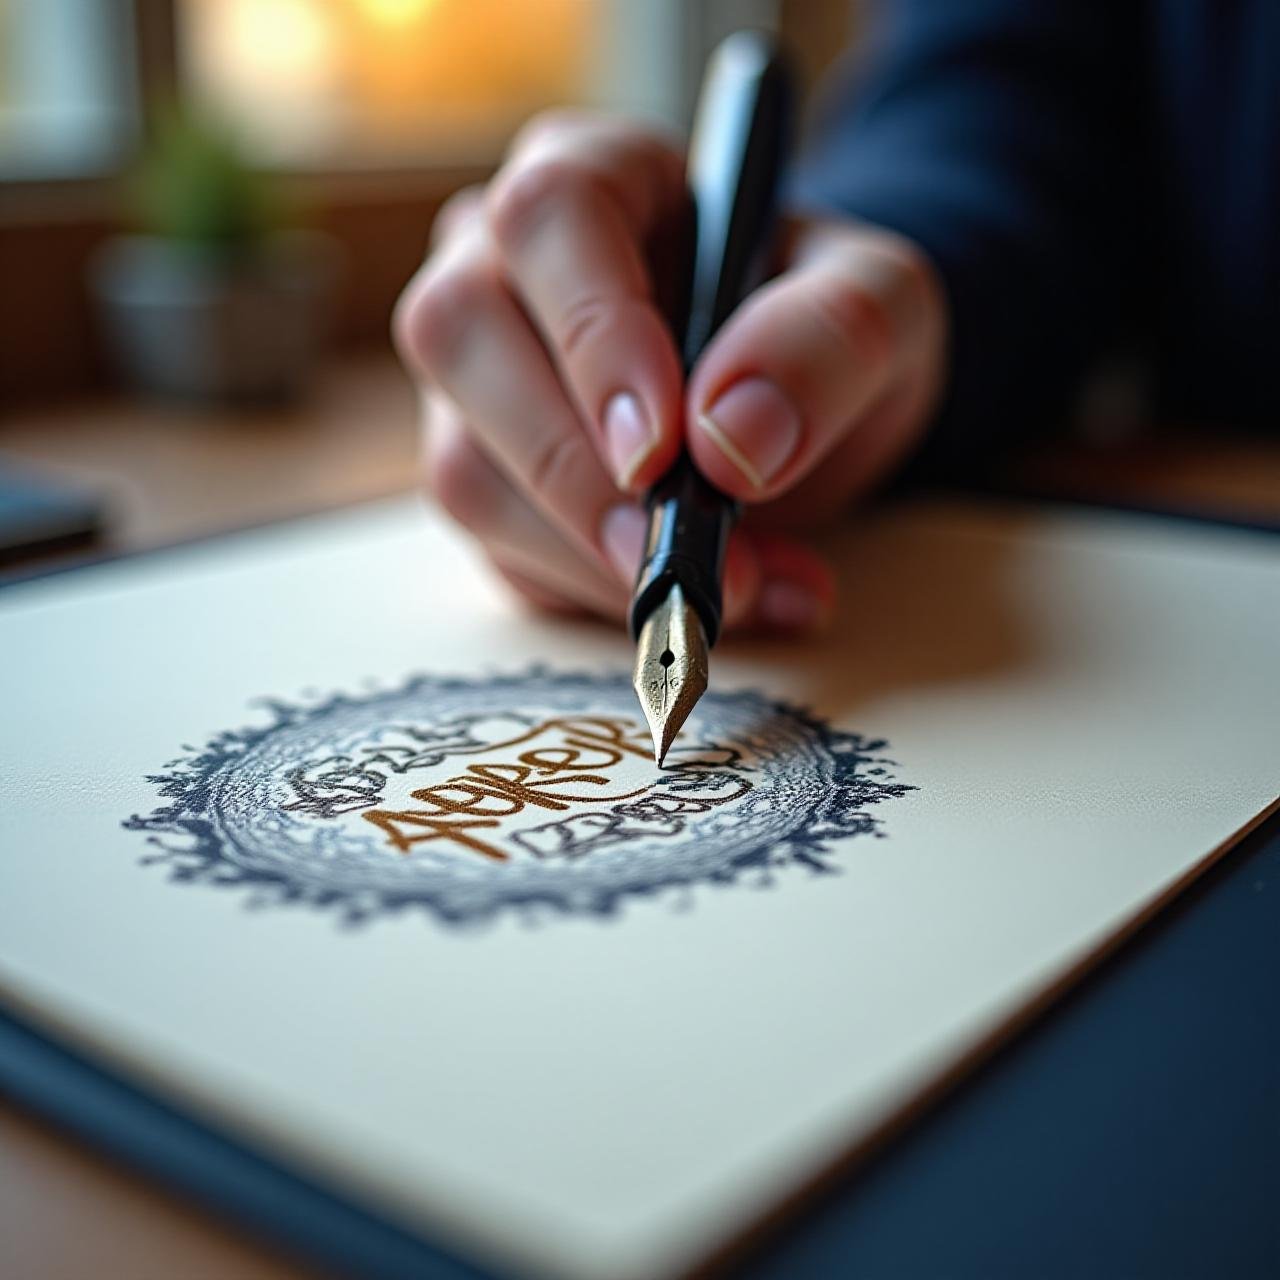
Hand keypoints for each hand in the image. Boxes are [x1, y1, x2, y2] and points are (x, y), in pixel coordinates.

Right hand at [394, 111, 946, 632]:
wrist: (798, 405)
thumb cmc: (819, 329)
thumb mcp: (885, 304)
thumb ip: (832, 338)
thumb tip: (730, 438)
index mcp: (595, 179)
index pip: (549, 218)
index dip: (594, 331)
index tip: (660, 448)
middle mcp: (503, 265)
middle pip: (461, 335)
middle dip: (569, 467)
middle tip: (677, 552)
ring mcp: (478, 380)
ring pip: (462, 466)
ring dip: (587, 556)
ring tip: (734, 589)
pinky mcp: (488, 479)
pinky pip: (500, 551)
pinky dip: (599, 598)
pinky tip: (703, 600)